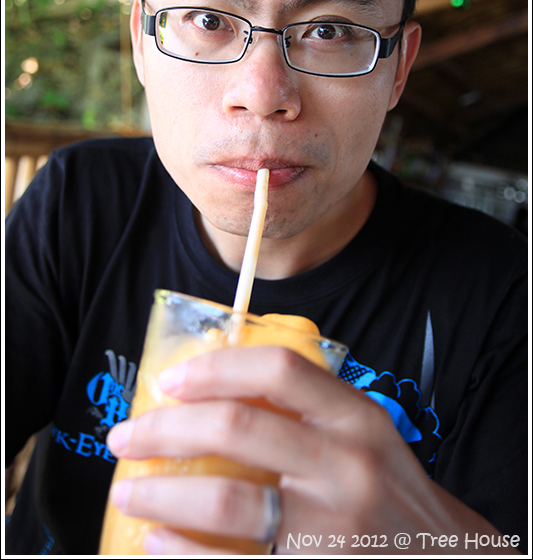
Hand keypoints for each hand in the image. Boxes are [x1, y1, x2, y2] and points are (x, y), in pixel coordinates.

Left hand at [107, 346, 513, 554]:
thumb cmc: (387, 493)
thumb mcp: (366, 438)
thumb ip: (309, 411)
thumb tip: (213, 394)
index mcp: (357, 417)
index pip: (278, 368)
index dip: (215, 368)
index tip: (169, 381)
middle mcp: (347, 465)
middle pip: (238, 427)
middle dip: (166, 429)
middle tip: (125, 436)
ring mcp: (334, 528)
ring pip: (229, 501)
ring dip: (163, 494)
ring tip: (128, 493)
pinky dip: (185, 555)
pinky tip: (158, 544)